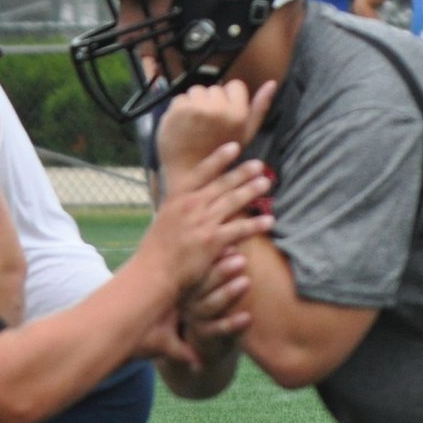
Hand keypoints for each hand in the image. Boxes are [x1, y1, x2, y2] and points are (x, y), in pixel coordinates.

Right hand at [136, 142, 276, 296]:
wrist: (153, 274)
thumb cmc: (156, 252)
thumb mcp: (164, 221)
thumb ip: (179, 208)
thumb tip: (189, 199)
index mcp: (176, 199)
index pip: (200, 172)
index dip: (218, 158)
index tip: (234, 147)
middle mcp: (190, 206)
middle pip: (221, 184)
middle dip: (242, 172)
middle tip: (259, 165)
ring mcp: (202, 223)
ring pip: (232, 202)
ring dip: (251, 191)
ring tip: (266, 183)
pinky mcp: (212, 241)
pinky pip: (239, 229)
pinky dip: (255, 224)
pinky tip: (269, 221)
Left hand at [158, 78, 277, 173]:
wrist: (189, 172)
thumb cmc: (221, 154)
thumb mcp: (246, 133)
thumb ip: (259, 108)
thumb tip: (272, 83)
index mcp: (238, 113)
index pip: (235, 85)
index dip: (229, 99)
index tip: (223, 115)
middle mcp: (218, 108)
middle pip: (215, 88)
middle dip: (211, 101)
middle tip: (208, 124)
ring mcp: (197, 108)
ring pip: (196, 91)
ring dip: (194, 103)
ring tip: (194, 124)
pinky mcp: (178, 110)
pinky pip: (180, 97)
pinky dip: (179, 108)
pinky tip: (182, 124)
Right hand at [181, 251, 253, 357]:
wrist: (208, 337)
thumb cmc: (215, 297)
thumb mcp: (215, 277)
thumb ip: (223, 258)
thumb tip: (239, 230)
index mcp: (191, 279)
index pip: (201, 265)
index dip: (217, 256)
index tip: (232, 246)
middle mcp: (189, 297)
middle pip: (202, 282)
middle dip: (222, 271)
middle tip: (242, 260)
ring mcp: (196, 316)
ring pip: (208, 305)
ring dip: (227, 293)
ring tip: (246, 283)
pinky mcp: (206, 334)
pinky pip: (217, 330)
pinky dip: (232, 324)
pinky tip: (248, 317)